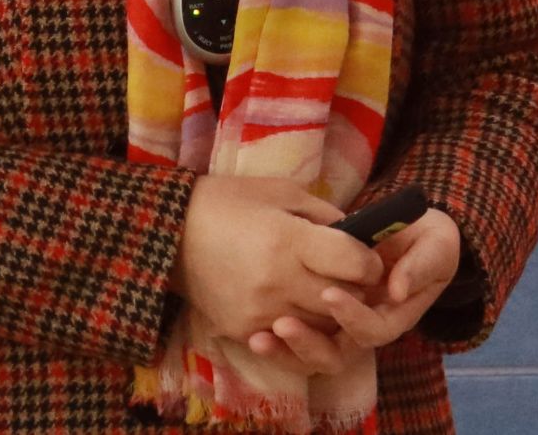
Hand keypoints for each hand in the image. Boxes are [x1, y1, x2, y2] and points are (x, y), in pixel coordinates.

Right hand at [171, 176, 382, 345]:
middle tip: (349, 277)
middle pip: (344, 302)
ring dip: (330, 315)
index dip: (369, 262)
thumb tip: (359, 236)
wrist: (168, 234)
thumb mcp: (280, 192)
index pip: (355, 265)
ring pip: (322, 330)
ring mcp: (260, 314)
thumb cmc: (227, 202)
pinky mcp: (243, 333)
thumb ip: (323, 215)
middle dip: (355, 291)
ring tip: (322, 292)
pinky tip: (294, 310)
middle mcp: (278, 283)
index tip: (365, 257)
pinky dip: (299, 330)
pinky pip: (289, 344)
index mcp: (289, 241)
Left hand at [249, 208, 461, 366]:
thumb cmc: (427, 237)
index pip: (373, 330)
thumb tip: (397, 291)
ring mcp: (343, 325)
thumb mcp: (436, 244)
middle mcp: (367, 327)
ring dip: (288, 348)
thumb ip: (421, 265)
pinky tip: (254, 334)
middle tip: (283, 325)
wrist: (409, 230)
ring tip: (262, 336)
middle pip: (338, 353)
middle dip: (310, 343)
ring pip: (315, 353)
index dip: (352, 317)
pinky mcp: (321, 317)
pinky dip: (278, 341)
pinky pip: (300, 338)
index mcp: (396, 314)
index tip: (329, 293)